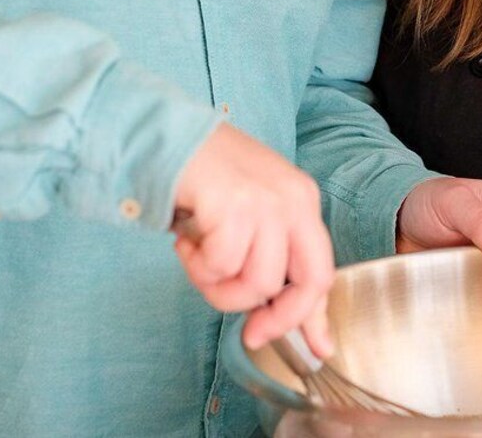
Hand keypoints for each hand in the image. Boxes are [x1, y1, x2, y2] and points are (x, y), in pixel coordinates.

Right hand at [172, 124, 334, 356]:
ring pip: (259, 283)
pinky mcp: (234, 204)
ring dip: (220, 288)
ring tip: (198, 261)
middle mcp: (294, 199)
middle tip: (250, 333)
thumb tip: (297, 326)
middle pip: (310, 282)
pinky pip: (222, 266)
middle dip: (280, 319)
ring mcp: (267, 200)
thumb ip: (271, 262)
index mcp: (302, 201)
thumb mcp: (247, 219)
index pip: (323, 268)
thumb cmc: (200, 179)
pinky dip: (198, 266)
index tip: (316, 348)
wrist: (158, 134)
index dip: (317, 315)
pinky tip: (185, 243)